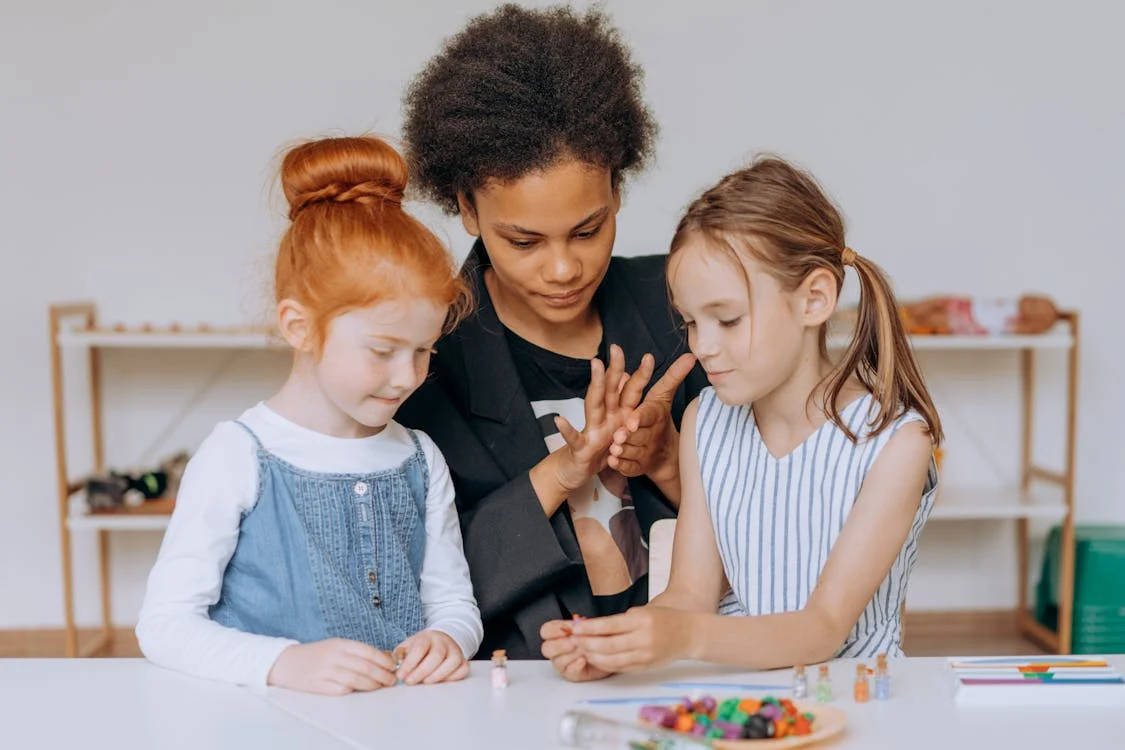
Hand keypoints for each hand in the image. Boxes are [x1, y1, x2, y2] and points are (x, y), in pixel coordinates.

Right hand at [267, 638, 395, 694]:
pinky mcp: (317, 685)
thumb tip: (384, 658)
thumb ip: (357, 652)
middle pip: (364, 667)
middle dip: (382, 675)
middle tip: (391, 680)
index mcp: (340, 644)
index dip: (384, 661)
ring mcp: (325, 670)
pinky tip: (359, 691)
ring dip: (371, 685)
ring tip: (380, 687)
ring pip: (355, 680)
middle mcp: (333, 656)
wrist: (287, 662)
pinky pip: (339, 690)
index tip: (393, 667)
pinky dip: (352, 691)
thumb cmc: (317, 655)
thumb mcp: (336, 646)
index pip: (368, 651)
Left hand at [393, 630, 469, 685]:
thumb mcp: (407, 647)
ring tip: (425, 682)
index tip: (401, 676)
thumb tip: (391, 666)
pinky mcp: (463, 660)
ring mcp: (455, 650)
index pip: (419, 648)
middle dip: (421, 672)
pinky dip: (453, 677)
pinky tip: (440, 681)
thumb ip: (399, 656)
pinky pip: (463, 669)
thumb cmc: (420, 648)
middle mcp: (442, 642)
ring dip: (437, 676)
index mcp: (426, 637)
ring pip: (452, 662)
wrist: (439, 640)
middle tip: (410, 682)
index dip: (409, 664)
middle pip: (436, 656)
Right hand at [539, 619, 614, 681]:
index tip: (567, 629)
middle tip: (572, 642)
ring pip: (557, 661)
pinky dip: (576, 666)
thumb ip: (580, 625)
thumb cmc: (597, 638)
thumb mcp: (589, 627)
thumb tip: (576, 623)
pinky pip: (569, 672)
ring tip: (583, 650)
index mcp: (557, 634)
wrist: (610, 652)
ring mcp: (562, 663)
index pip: (546, 631)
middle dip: (559, 645)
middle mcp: (557, 649)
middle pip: (547, 648)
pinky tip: (583, 660)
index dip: (554, 630)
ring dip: (571, 655)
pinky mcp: (571, 674)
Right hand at [552, 345, 653, 490]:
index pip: (628, 390)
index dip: (639, 374)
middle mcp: (604, 417)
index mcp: (616, 413)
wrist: (575, 471)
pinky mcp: (580, 449)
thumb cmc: (597, 447)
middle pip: (610, 390)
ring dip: (595, 385)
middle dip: (614, 368)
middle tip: (617, 348)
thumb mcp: (614, 427)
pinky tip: (559, 420)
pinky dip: (567, 430)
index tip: (649, 356)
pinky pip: (574, 439)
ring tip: (596, 365)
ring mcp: (591, 430)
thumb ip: (621, 403)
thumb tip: (627, 376)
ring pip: (594, 405)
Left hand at [566, 606, 697, 672]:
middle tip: (574, 641)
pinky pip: (620, 667)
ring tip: (582, 650)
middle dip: (587, 644)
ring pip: (612, 660)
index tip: (576, 628)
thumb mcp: (643, 612)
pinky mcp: (645, 666)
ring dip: (593, 656)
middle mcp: (643, 639)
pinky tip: (596, 659)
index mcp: (641, 621)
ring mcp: (644, 655)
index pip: (610, 626)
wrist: (688, 634)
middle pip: (608, 646)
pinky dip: (605, 664)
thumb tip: (593, 627)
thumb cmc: (664, 619)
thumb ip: (621, 621)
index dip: (590, 628)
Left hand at [609, 353, 695, 482]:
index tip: (632, 420)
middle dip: (629, 436)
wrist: (666, 453)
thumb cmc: (659, 418)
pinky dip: (622, 466)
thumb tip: (690, 356)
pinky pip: (630, 468)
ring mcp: (645, 452)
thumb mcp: (664, 395)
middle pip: (639, 435)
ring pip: (633, 452)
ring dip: (624, 451)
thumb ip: (673, 376)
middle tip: (619, 436)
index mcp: (655, 416)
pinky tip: (613, 462)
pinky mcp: (639, 467)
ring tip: (614, 448)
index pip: (649, 415)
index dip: (641, 418)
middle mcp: (651, 435)